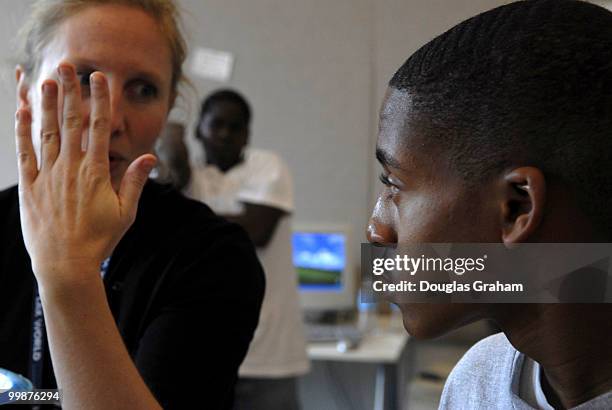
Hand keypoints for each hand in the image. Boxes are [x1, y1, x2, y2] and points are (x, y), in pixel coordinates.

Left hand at [15, 63, 155, 286]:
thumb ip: (135, 182)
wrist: (65, 264)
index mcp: (96, 173)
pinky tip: (24, 112)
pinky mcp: (30, 187)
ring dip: (48, 104)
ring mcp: (48, 176)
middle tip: (69, 67)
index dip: (100, 101)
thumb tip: (149, 157)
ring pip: (47, 132)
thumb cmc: (99, 240)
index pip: (99, 129)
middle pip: (72, 123)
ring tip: (47, 79)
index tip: (99, 80)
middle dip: (71, 93)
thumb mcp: (125, 213)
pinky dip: (24, 131)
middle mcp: (71, 168)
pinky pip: (26, 153)